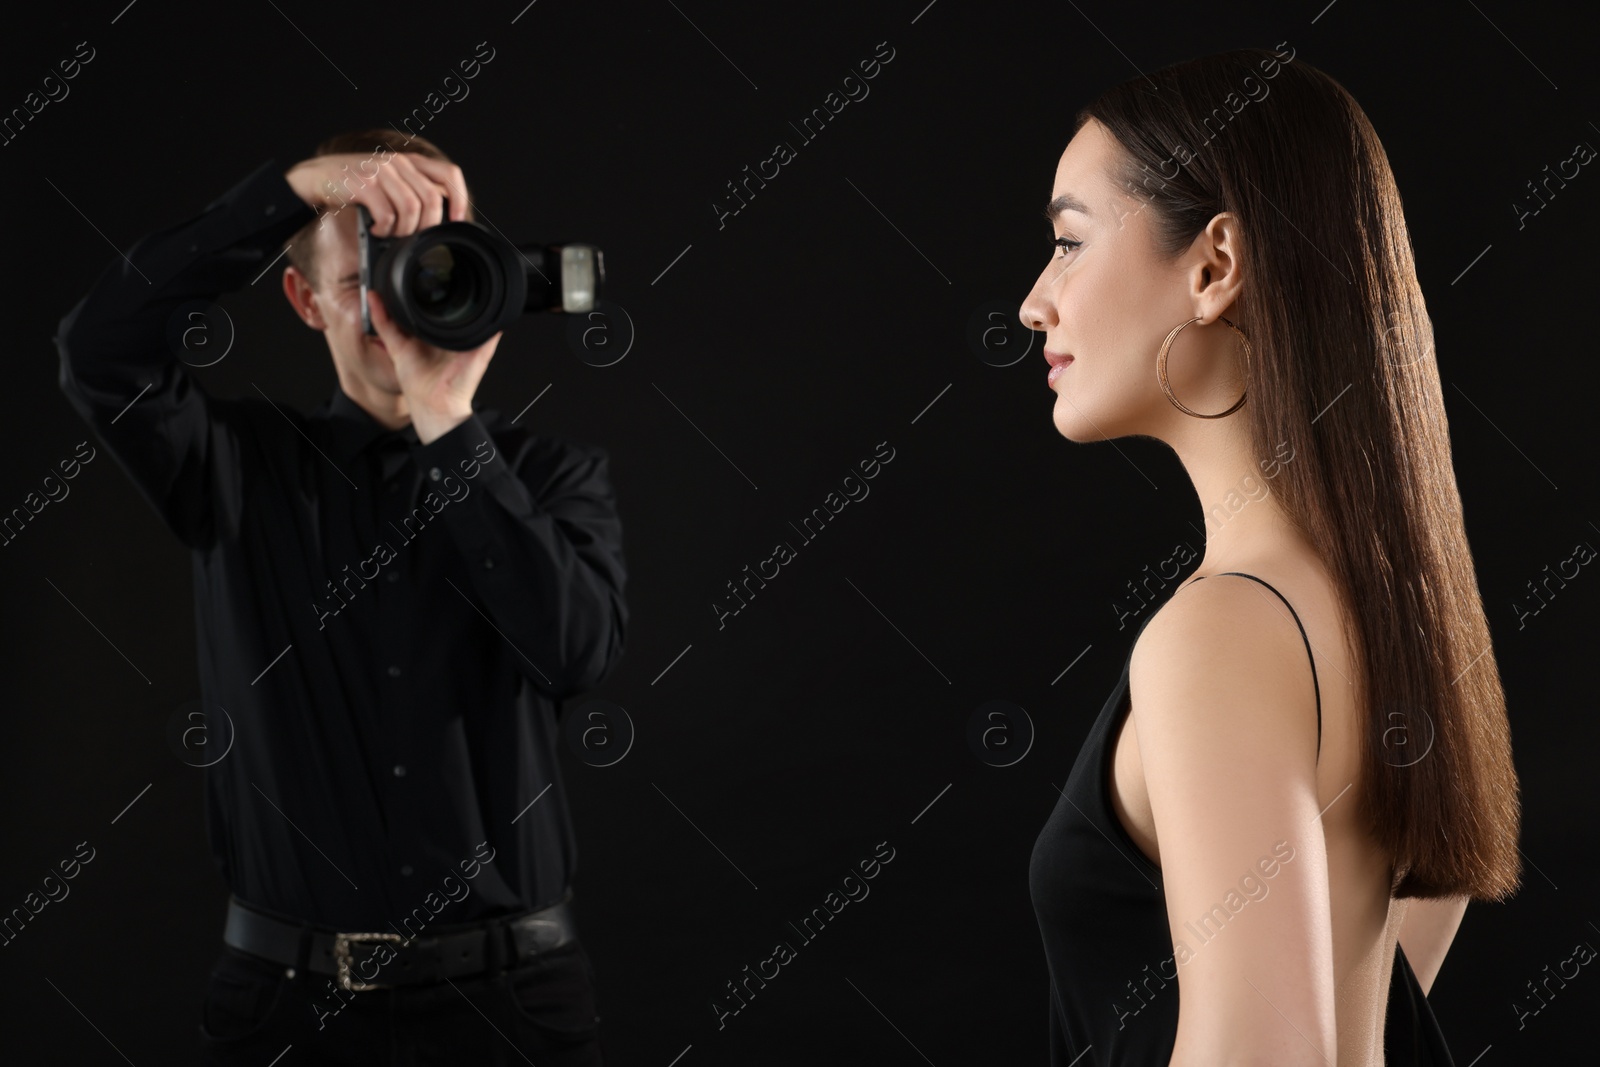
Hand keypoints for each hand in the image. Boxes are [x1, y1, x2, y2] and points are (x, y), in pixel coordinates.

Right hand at [284, 151, 469, 232]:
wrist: (315, 177)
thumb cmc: (354, 185)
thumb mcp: (388, 181)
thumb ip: (411, 190)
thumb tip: (438, 218)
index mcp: (409, 162)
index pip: (449, 174)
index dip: (459, 198)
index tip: (457, 220)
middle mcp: (398, 163)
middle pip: (432, 199)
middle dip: (427, 225)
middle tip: (412, 236)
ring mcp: (380, 171)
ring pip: (411, 209)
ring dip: (404, 230)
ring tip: (391, 234)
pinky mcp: (363, 184)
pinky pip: (387, 214)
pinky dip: (385, 229)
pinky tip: (376, 230)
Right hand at [367, 290, 500, 444]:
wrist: (441, 405)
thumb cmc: (461, 385)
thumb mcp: (480, 354)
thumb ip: (489, 335)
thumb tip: (503, 317)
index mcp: (446, 336)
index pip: (440, 311)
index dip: (438, 295)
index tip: (439, 277)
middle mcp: (427, 338)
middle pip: (417, 311)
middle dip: (412, 294)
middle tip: (411, 274)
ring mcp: (411, 342)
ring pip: (398, 315)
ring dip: (391, 299)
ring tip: (389, 279)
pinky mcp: (397, 349)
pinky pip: (384, 327)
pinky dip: (378, 311)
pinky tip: (375, 296)